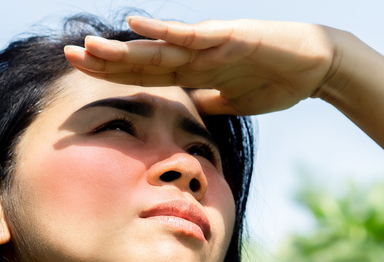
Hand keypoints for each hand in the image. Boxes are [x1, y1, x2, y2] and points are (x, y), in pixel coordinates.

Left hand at [64, 17, 338, 115]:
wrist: (316, 67)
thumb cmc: (277, 82)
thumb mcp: (232, 103)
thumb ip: (207, 103)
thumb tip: (185, 115)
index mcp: (196, 72)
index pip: (147, 75)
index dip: (114, 76)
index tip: (82, 76)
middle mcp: (197, 55)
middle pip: (144, 60)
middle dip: (106, 60)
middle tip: (67, 55)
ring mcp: (211, 44)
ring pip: (160, 48)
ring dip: (124, 49)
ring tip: (89, 46)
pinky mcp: (230, 36)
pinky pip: (194, 35)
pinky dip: (166, 32)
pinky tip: (138, 25)